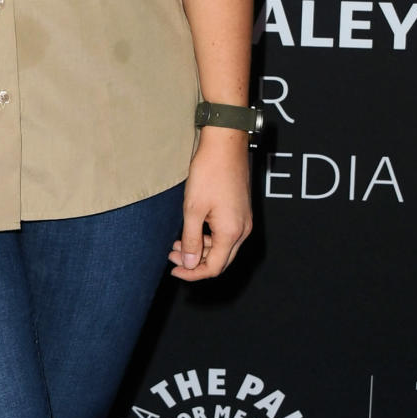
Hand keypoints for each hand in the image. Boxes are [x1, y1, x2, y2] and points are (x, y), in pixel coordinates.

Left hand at [168, 129, 251, 280]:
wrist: (225, 144)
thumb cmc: (209, 173)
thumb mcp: (193, 208)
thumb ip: (190, 239)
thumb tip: (188, 264)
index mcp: (231, 233)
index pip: (213, 267)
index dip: (192, 273)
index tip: (174, 270)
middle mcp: (242, 230)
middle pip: (220, 261)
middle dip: (195, 263)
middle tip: (173, 256)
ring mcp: (244, 220)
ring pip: (223, 247)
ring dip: (200, 249)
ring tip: (177, 242)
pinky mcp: (241, 211)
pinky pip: (226, 234)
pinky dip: (208, 237)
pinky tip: (192, 229)